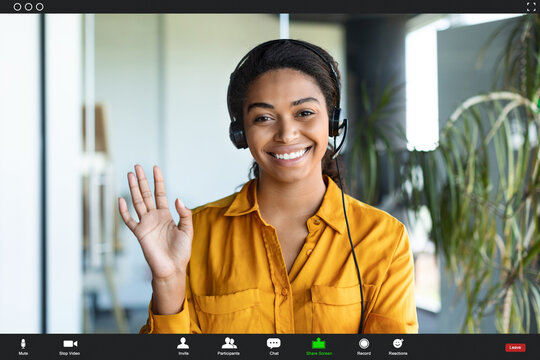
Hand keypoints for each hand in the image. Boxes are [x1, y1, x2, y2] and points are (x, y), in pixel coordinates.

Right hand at [118, 165, 192, 280]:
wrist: (172, 268)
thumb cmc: (181, 252)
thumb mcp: (187, 230)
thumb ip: (185, 214)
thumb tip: (177, 199)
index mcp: (166, 215)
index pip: (160, 193)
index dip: (158, 181)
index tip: (155, 168)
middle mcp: (154, 217)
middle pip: (146, 194)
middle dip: (142, 180)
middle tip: (137, 166)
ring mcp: (146, 224)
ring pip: (137, 202)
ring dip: (133, 189)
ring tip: (129, 175)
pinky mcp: (139, 233)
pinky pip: (129, 220)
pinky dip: (124, 210)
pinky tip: (121, 199)